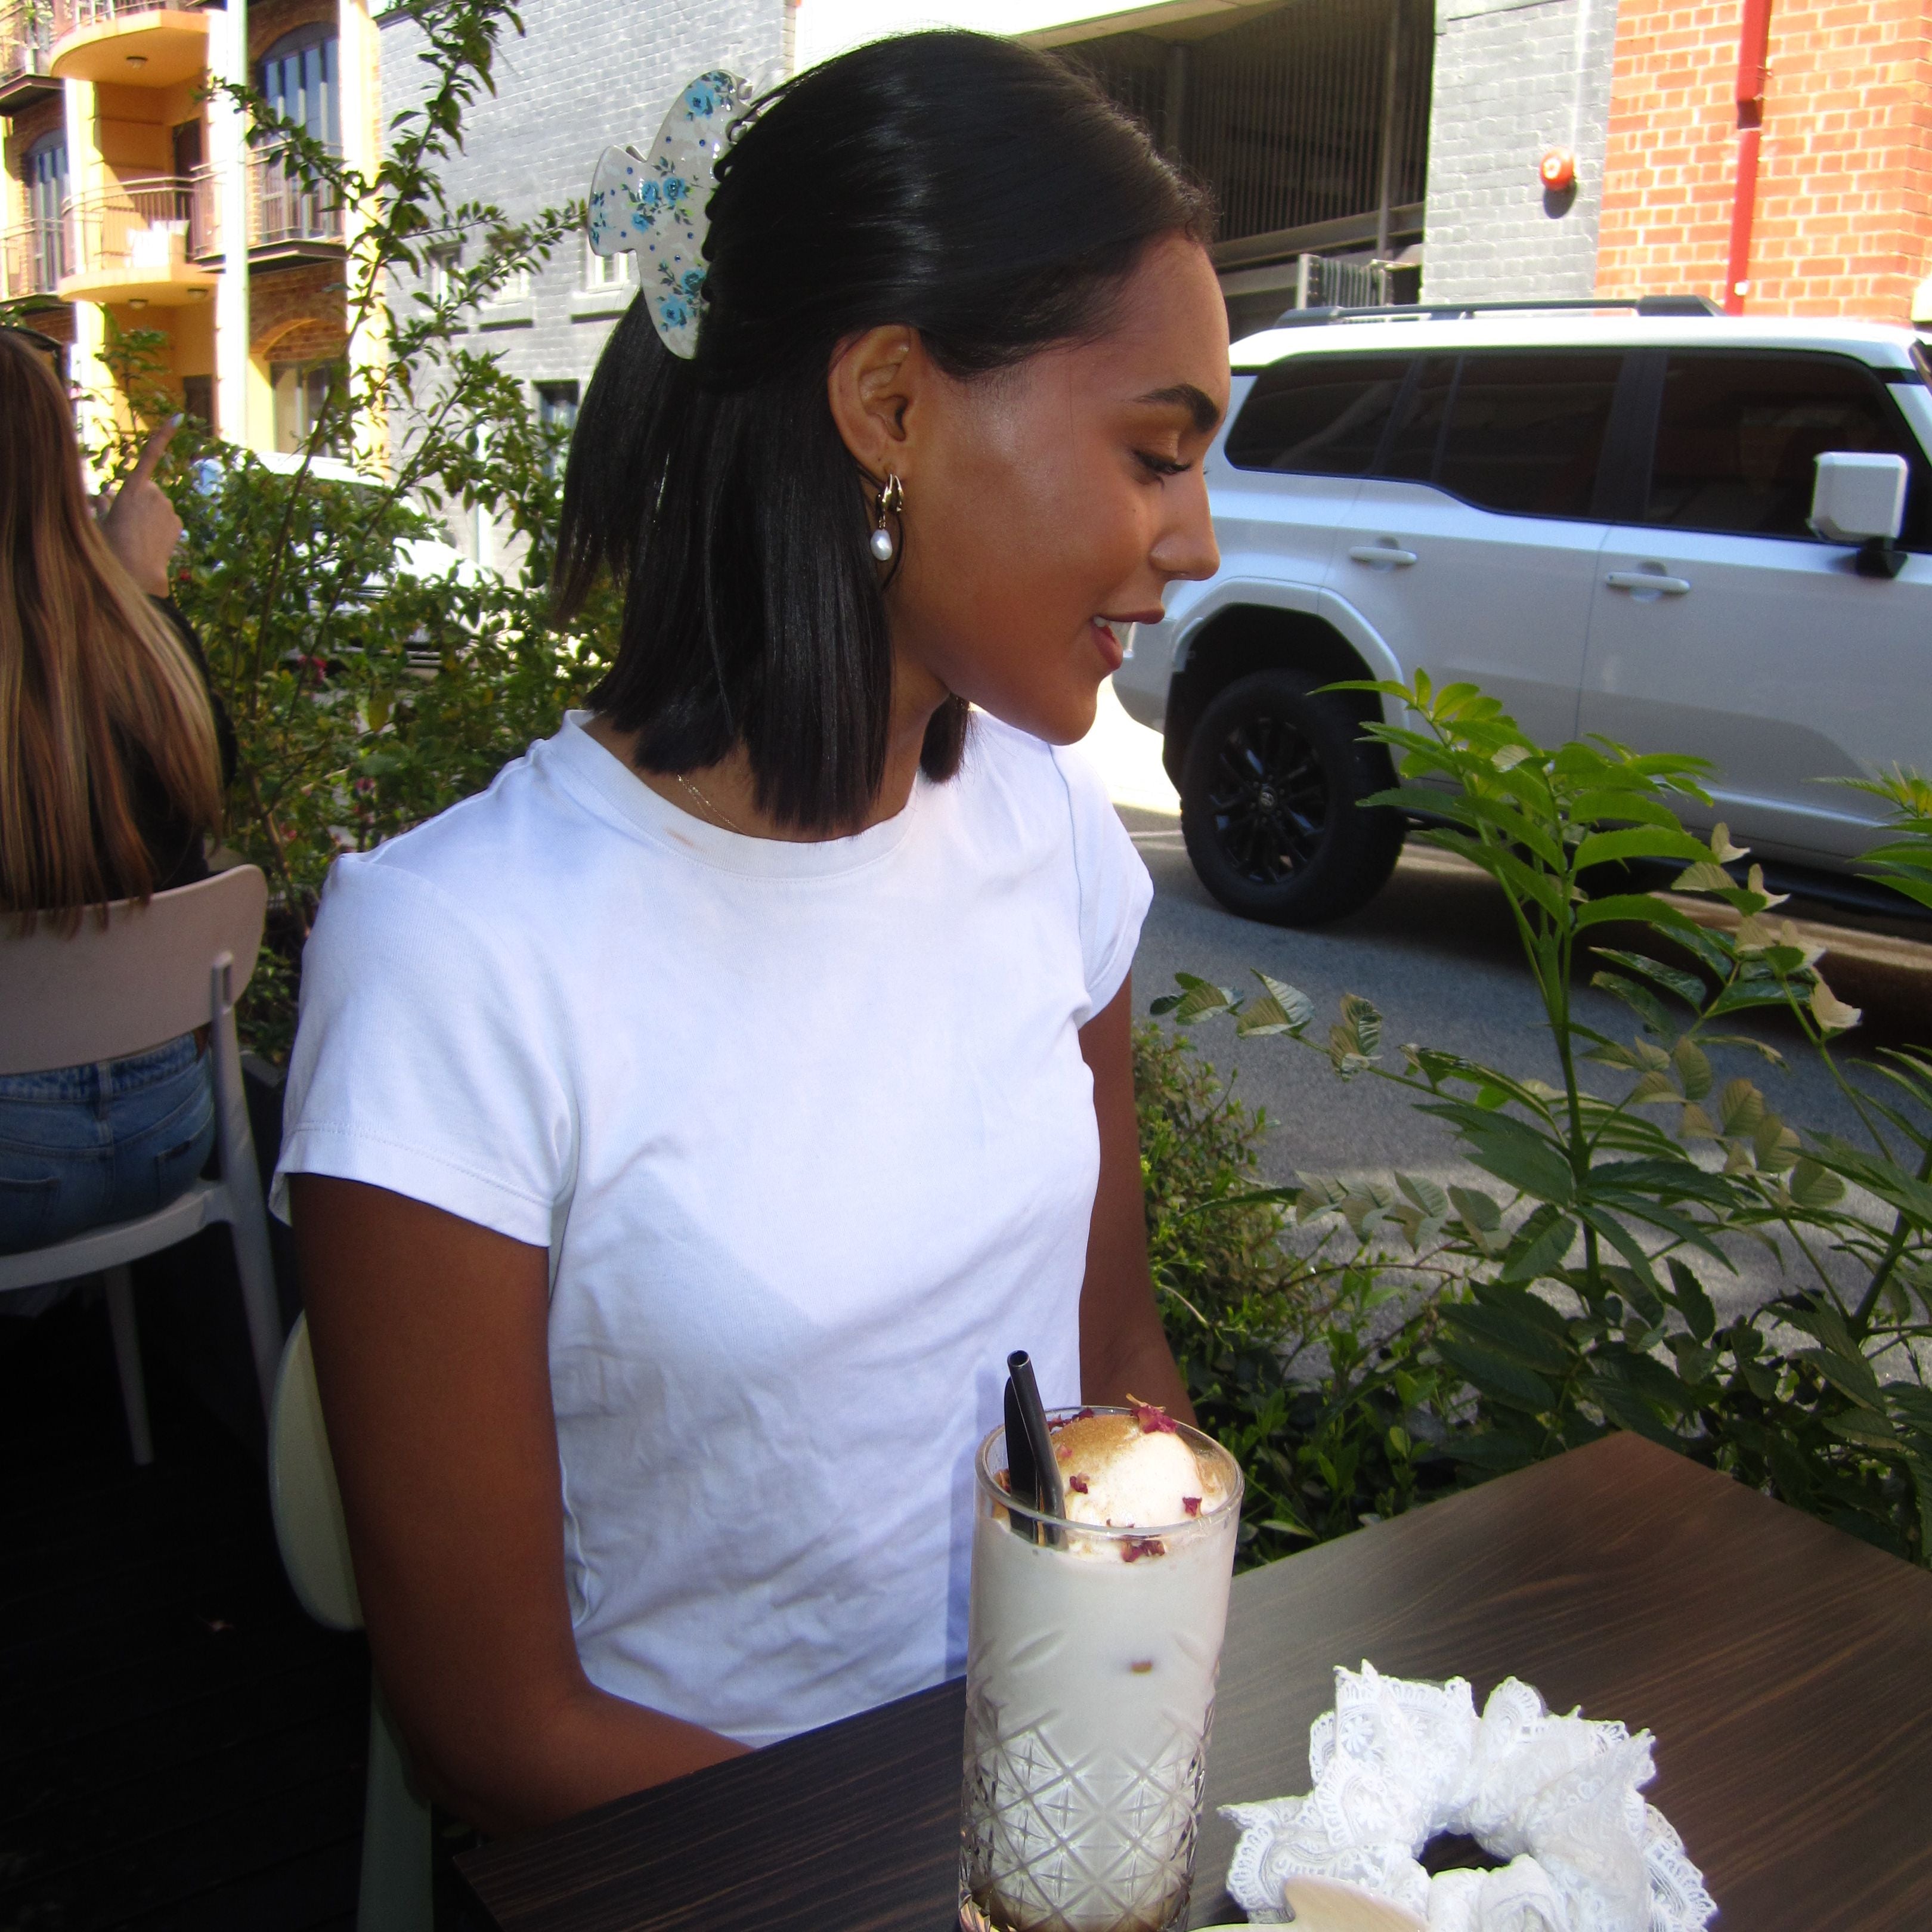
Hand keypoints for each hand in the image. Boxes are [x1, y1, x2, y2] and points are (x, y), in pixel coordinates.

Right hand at [98, 415, 183, 597]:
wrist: (136, 570)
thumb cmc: (111, 544)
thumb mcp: (100, 520)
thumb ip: (101, 503)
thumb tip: (100, 494)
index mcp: (132, 488)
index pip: (149, 455)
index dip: (163, 435)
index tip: (178, 418)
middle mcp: (155, 493)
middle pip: (148, 491)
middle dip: (141, 502)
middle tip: (128, 524)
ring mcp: (169, 507)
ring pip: (159, 506)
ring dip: (150, 515)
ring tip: (138, 535)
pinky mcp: (178, 521)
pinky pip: (168, 519)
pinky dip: (161, 526)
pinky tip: (152, 541)